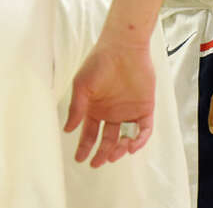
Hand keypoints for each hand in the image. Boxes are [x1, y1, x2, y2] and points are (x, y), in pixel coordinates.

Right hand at [64, 40, 154, 166]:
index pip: (89, 132)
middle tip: (96, 164)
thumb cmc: (98, 63)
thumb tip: (68, 129)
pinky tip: (131, 145)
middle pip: (107, 139)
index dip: (84, 146)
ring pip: (125, 138)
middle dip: (101, 153)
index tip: (80, 159)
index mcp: (94, 108)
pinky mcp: (144, 109)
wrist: (123, 49)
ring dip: (120, 149)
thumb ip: (76, 108)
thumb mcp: (82, 86)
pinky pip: (144, 130)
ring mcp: (128, 112)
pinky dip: (139, 140)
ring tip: (114, 153)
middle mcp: (111, 113)